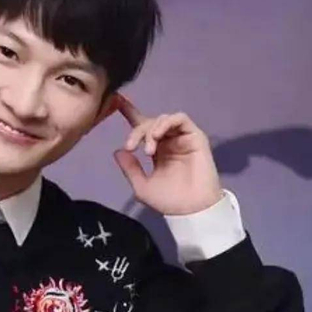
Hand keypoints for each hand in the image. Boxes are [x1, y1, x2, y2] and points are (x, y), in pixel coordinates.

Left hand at [112, 93, 222, 215]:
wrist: (191, 210)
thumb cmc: (169, 200)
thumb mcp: (142, 186)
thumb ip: (130, 168)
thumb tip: (117, 151)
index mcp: (157, 150)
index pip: (143, 127)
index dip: (130, 112)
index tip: (116, 100)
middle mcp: (169, 141)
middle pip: (149, 123)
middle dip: (137, 131)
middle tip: (131, 146)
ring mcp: (182, 138)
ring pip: (163, 119)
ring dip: (150, 129)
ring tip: (147, 148)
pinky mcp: (195, 136)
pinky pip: (180, 119)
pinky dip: (165, 123)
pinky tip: (156, 136)